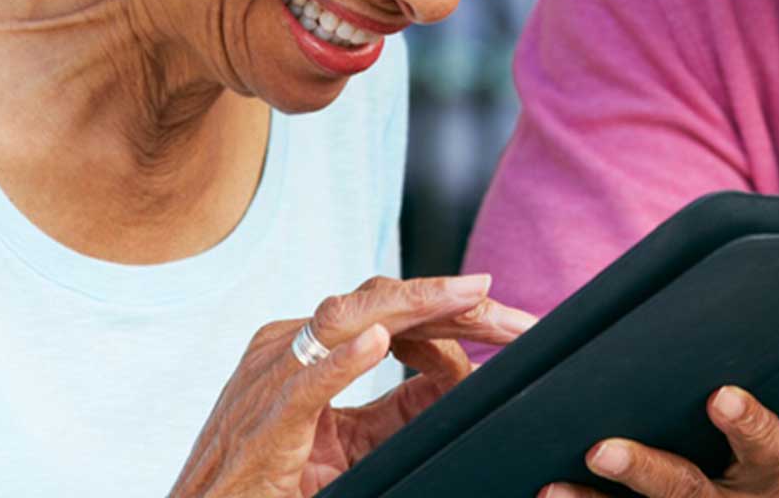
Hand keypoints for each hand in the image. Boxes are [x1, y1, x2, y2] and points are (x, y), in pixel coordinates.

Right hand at [167, 273, 535, 497]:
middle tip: (513, 314)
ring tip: (471, 299)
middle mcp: (290, 347)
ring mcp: (274, 374)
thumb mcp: (349, 446)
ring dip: (417, 306)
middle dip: (453, 303)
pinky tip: (379, 341)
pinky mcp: (267, 416)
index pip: (391, 312)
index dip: (451, 314)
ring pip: (352, 317)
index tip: (507, 326)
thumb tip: (458, 383)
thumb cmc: (266, 485)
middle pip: (382, 304)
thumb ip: (395, 413)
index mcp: (308, 350)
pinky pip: (307, 379)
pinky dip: (344, 360)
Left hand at [539, 385, 778, 497]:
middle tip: (601, 450)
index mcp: (756, 468)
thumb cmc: (726, 443)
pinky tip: (548, 496)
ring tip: (554, 487)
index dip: (746, 423)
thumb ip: (707, 382)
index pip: (763, 445)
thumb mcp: (736, 422)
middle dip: (644, 471)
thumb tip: (654, 318)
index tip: (721, 395)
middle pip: (686, 490)